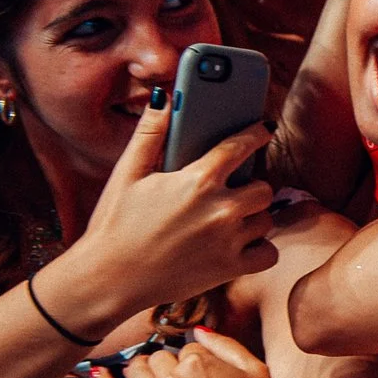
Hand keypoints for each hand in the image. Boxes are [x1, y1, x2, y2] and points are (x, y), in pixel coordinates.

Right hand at [38, 101, 275, 337]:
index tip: (264, 129)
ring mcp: (229, 241)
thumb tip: (163, 98)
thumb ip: (150, 134)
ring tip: (225, 221)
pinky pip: (269, 252)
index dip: (256, 134)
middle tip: (231, 193)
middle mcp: (220, 209)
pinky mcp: (232, 269)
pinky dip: (258, 250)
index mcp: (197, 180)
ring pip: (266, 220)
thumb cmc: (114, 224)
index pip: (240, 146)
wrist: (108, 278)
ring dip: (252, 219)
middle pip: (263, 187)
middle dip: (250, 187)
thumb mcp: (127, 174)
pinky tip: (237, 246)